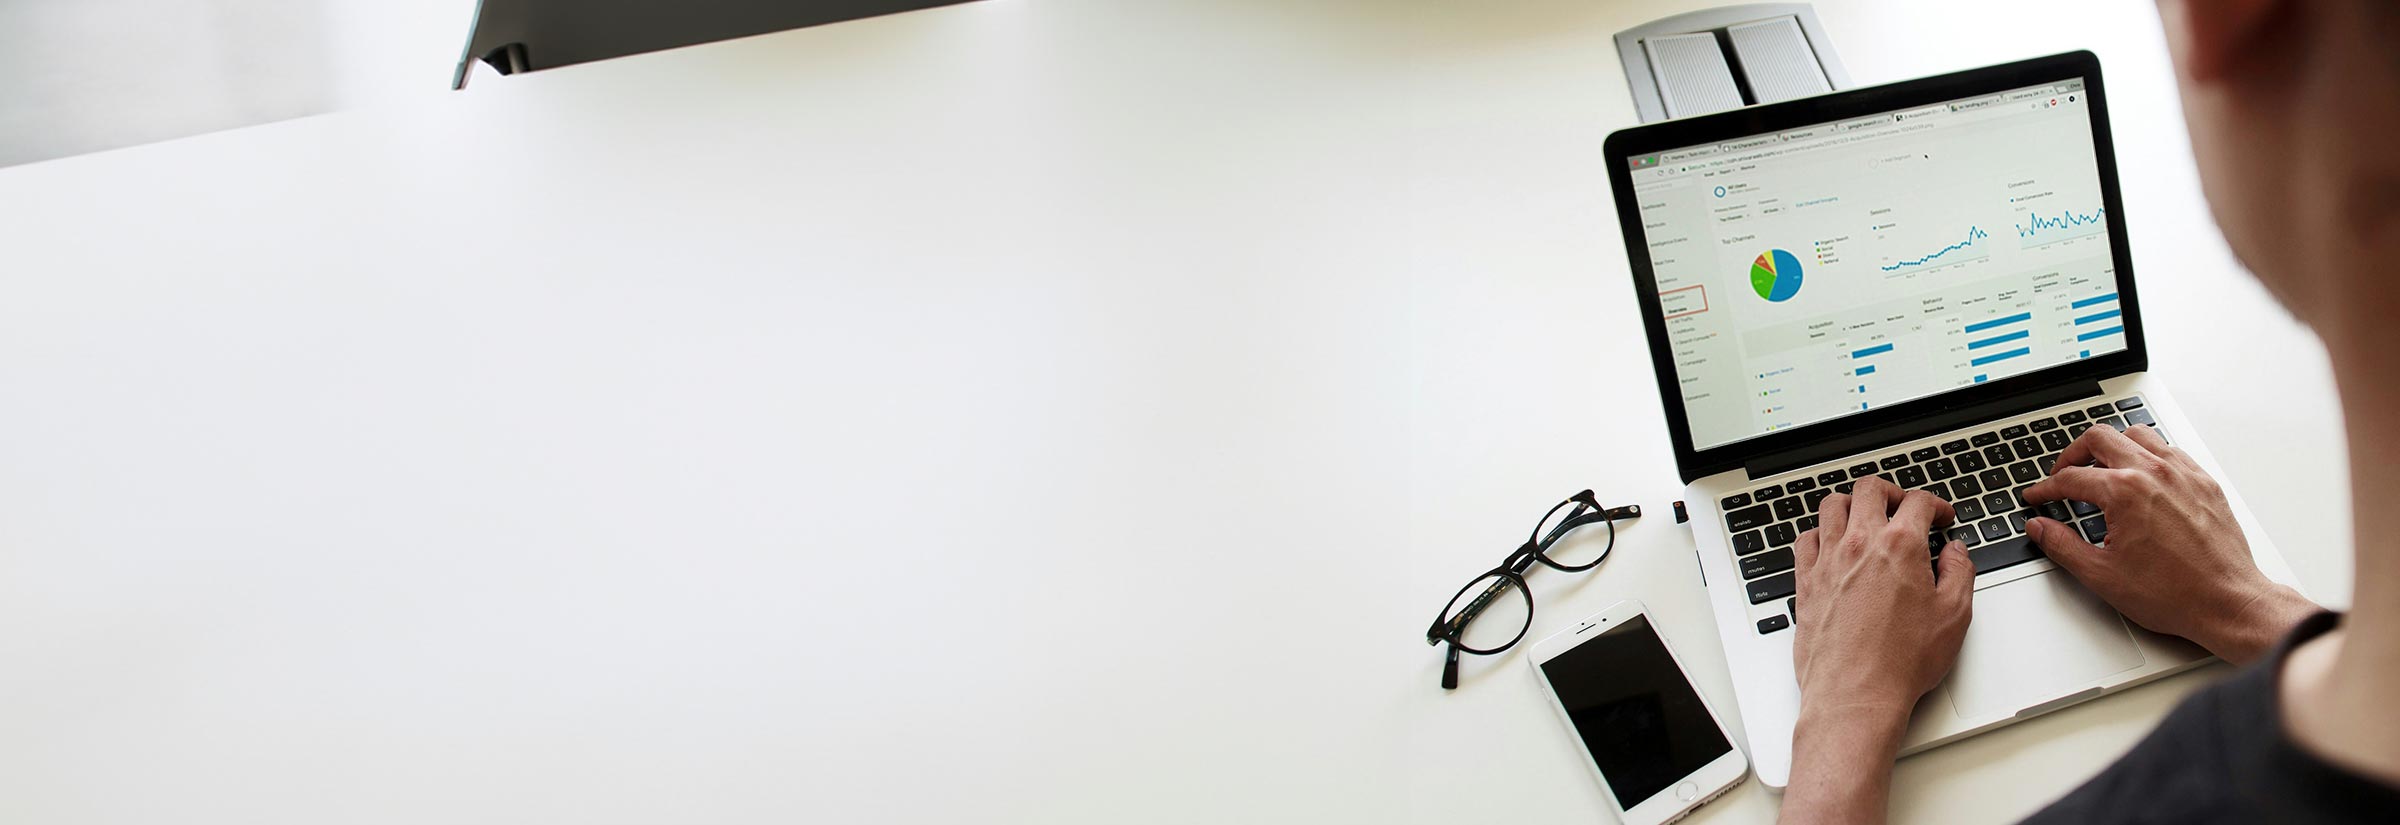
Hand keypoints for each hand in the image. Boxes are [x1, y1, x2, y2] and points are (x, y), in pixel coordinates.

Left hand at [1780, 476, 1973, 824]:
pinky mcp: (1805, 581)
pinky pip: (1804, 539)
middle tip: (1903, 508)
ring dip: (1852, 505)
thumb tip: (1956, 553)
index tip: (1941, 518)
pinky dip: (1819, 534)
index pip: (1918, 501)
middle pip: (1868, 490)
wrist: (1855, 693)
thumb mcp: (1953, 616)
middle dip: (1892, 492)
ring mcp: (1827, 560)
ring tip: (1866, 518)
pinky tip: (1831, 545)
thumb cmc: (1901, 662)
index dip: (1936, 504)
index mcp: (1899, 546)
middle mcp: (1858, 544)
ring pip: (1832, 506)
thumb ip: (1959, 573)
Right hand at [2022, 424, 2314, 663]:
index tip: (2038, 497)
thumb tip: (2039, 528)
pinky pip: (2171, 451)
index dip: (2045, 488)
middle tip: (2063, 474)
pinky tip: (2144, 477)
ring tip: (2102, 468)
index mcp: (2124, 492)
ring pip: (2137, 435)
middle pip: (2100, 438)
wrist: (2227, 602)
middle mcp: (2154, 473)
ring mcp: (2183, 474)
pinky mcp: (2204, 483)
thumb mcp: (2101, 575)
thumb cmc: (2174, 593)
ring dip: (2113, 447)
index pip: (2070, 477)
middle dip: (2072, 454)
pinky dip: (2149, 456)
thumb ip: (2061, 545)